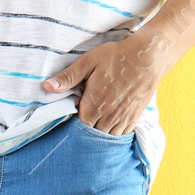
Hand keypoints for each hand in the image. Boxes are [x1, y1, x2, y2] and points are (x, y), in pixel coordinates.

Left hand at [42, 30, 174, 135]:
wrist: (149, 57)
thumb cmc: (117, 57)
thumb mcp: (88, 62)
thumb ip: (67, 77)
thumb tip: (46, 87)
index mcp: (93, 106)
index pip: (77, 126)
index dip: (74, 122)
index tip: (75, 112)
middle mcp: (107, 117)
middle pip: (91, 134)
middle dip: (86, 130)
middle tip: (84, 118)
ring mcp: (122, 119)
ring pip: (107, 137)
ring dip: (100, 133)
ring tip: (96, 123)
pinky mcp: (134, 117)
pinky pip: (122, 134)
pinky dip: (114, 133)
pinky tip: (110, 126)